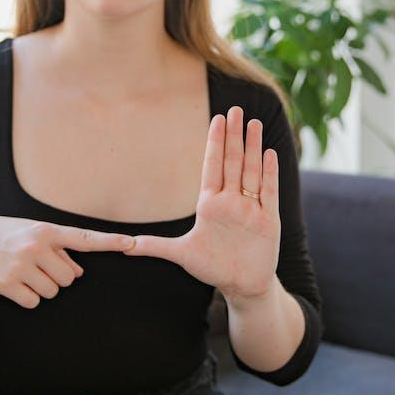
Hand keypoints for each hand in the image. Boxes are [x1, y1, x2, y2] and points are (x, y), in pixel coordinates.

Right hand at [0, 216, 134, 309]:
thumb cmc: (3, 236)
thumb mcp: (29, 233)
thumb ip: (57, 249)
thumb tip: (78, 274)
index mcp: (46, 230)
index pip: (85, 238)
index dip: (111, 242)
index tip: (133, 244)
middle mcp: (37, 245)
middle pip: (69, 278)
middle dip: (55, 277)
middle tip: (33, 266)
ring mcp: (22, 265)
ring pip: (52, 291)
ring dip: (40, 288)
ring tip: (20, 272)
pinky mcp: (8, 283)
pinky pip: (33, 302)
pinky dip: (25, 298)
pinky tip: (11, 284)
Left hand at [124, 105, 279, 302]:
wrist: (242, 285)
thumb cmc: (212, 268)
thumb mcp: (181, 254)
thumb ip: (155, 246)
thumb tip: (125, 246)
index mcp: (210, 204)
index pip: (212, 166)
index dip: (214, 143)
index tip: (216, 119)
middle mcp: (231, 201)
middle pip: (232, 162)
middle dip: (233, 136)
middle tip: (235, 109)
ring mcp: (250, 208)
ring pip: (251, 171)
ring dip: (252, 147)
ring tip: (252, 123)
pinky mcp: (268, 220)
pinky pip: (268, 191)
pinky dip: (269, 172)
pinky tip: (268, 152)